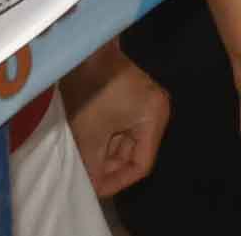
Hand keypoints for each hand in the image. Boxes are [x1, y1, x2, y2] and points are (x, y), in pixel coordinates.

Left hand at [58, 42, 170, 197]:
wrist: (86, 51)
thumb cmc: (92, 91)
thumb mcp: (90, 134)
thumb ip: (93, 165)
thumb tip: (93, 188)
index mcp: (155, 119)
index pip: (142, 163)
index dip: (118, 181)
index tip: (94, 189)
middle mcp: (157, 111)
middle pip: (135, 152)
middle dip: (109, 167)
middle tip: (85, 176)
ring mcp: (146, 103)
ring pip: (127, 141)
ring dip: (105, 153)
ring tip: (83, 161)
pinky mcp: (133, 97)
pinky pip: (122, 127)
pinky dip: (106, 138)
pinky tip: (88, 144)